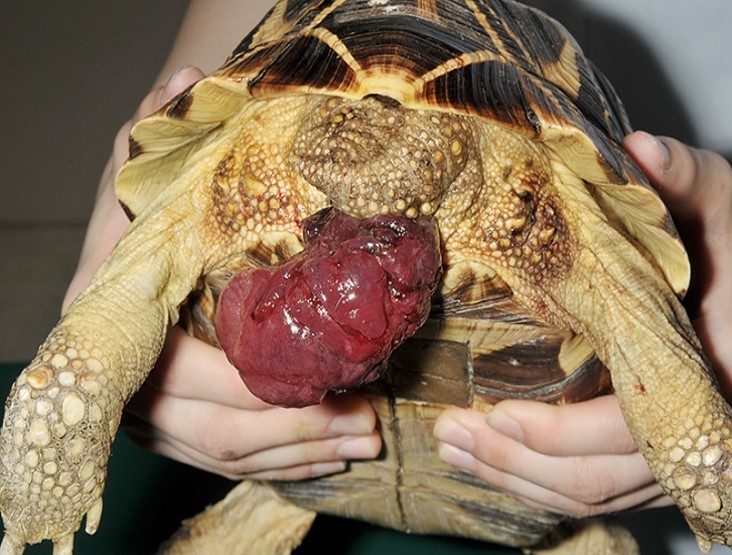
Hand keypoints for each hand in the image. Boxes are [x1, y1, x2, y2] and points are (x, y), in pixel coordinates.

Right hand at [64, 67, 380, 480]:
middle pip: (214, 430)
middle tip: (365, 421)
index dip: (257, 393)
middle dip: (296, 431)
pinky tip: (328, 456)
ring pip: (223, 455)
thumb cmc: (139, 214)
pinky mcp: (171, 428)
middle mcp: (123, 381)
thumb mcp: (141, 166)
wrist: (126, 253)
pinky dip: (278, 464)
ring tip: (363, 441)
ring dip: (298, 454)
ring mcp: (146, 413)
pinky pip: (223, 462)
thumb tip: (193, 78)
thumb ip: (157, 129)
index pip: (187, 376)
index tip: (329, 389)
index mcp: (112, 323)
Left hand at [434, 131, 731, 516]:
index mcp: (711, 371)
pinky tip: (487, 458)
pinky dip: (535, 480)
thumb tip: (641, 153)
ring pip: (590, 491)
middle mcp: (693, 422)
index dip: (562, 432)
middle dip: (517, 461)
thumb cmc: (728, 243)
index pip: (631, 428)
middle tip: (450, 433)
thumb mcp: (713, 204)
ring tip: (453, 447)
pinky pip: (590, 486)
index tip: (496, 413)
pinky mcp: (643, 449)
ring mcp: (667, 445)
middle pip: (599, 476)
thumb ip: (684, 183)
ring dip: (515, 476)